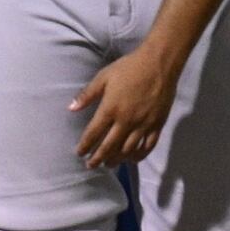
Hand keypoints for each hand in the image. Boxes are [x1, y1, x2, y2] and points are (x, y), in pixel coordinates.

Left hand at [72, 44, 179, 169]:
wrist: (159, 64)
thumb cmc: (128, 68)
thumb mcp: (103, 77)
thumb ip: (87, 95)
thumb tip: (70, 108)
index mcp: (110, 109)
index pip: (94, 133)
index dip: (85, 146)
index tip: (79, 154)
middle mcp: (126, 121)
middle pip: (110, 146)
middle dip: (98, 158)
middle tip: (91, 166)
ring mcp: (143, 124)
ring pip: (128, 149)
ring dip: (117, 160)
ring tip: (109, 165)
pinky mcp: (157, 125)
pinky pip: (148, 146)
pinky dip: (139, 155)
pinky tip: (132, 159)